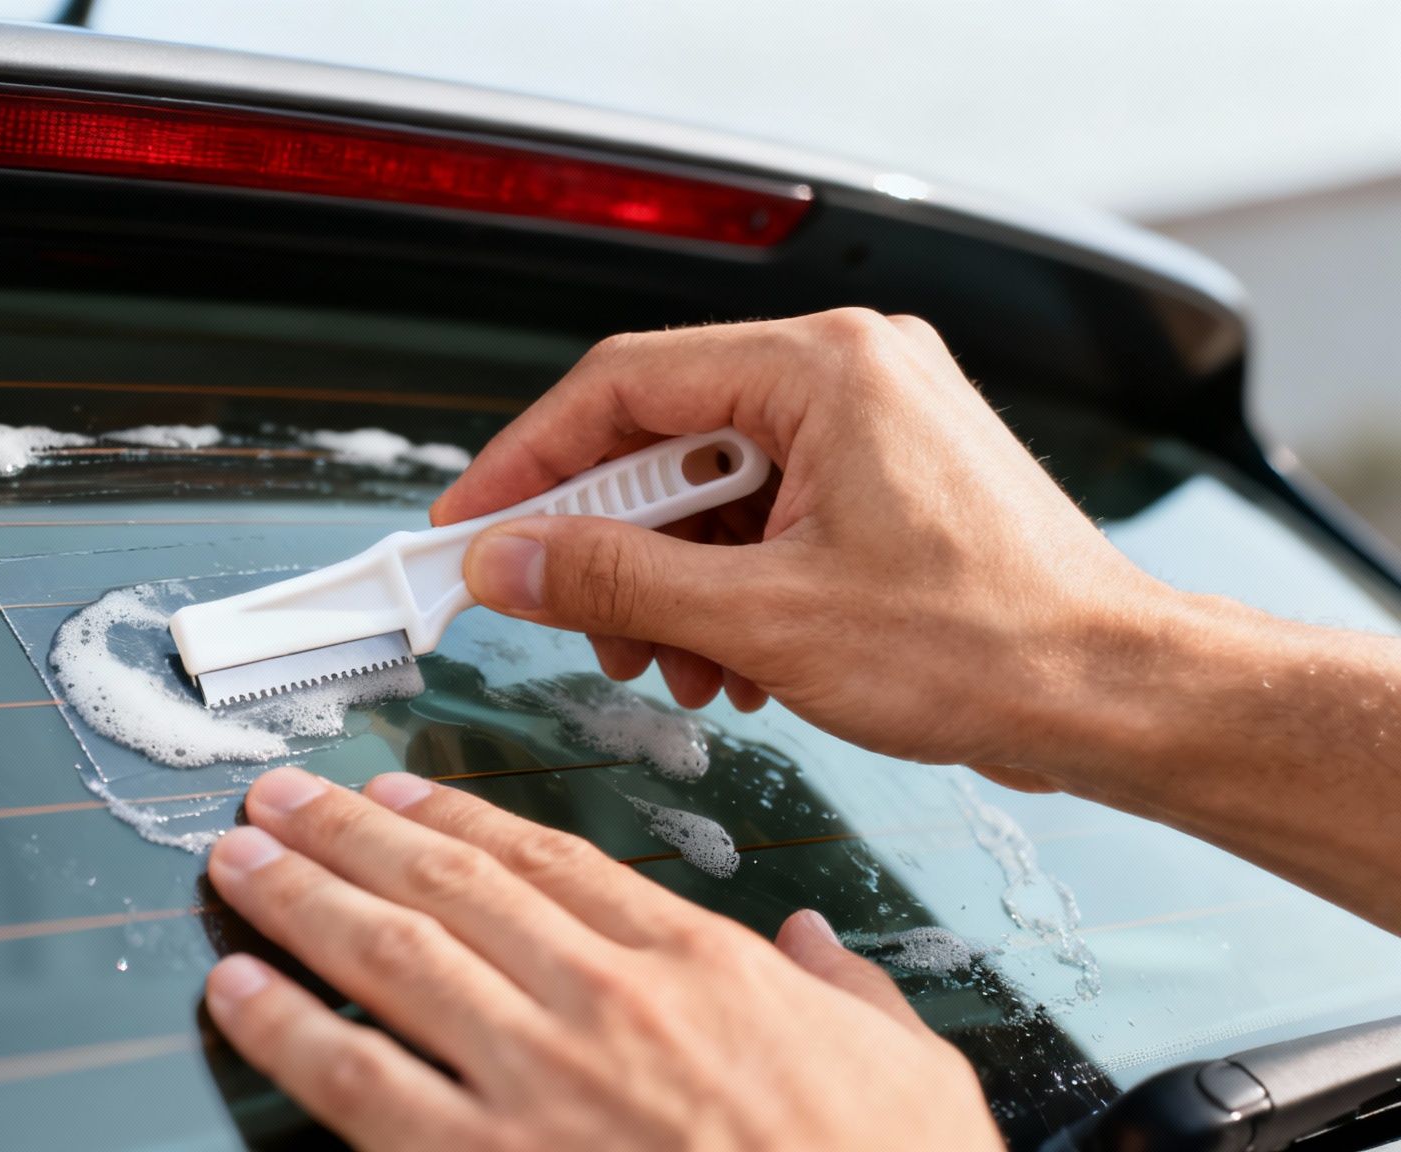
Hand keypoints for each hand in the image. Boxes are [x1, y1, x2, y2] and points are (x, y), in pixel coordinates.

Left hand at [202, 766, 1000, 1151]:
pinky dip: (283, 1027)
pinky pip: (356, 1080)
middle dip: (349, 830)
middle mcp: (603, 1003)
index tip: (397, 787)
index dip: (455, 810)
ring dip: (299, 898)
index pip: (549, 857)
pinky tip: (237, 992)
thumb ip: (848, 989)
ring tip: (238, 860)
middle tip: (279, 797)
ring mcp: (537, 1085)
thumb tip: (813, 946)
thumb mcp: (913, 1066)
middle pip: (447, 884)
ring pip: (386, 957)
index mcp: (699, 963)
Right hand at [432, 308, 1179, 779]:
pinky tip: (738, 661)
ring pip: (714, 488)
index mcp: (824, 367)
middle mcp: (851, 373)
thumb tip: (506, 559)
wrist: (1118, 697)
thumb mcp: (766, 617)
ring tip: (679, 664)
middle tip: (573, 618)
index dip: (529, 459)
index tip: (470, 522)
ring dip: (673, 581)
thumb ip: (615, 579)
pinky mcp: (890, 479)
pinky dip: (732, 585)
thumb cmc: (990, 644)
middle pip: (666, 439)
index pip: (623, 386)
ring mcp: (876, 424)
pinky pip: (769, 514)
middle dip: (614, 544)